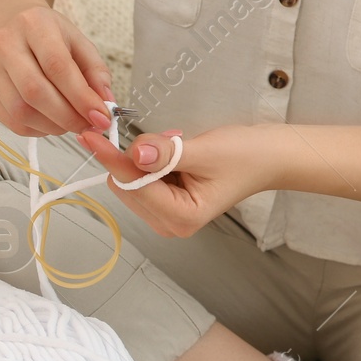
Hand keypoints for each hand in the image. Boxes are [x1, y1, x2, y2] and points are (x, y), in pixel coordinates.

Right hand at [0, 5, 114, 137]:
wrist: (6, 26)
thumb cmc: (44, 35)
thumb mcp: (76, 41)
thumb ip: (95, 71)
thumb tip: (105, 103)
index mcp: (33, 24)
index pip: (57, 66)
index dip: (80, 96)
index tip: (100, 116)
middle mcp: (4, 45)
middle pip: (35, 92)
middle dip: (67, 117)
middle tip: (87, 126)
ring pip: (21, 113)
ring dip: (52, 126)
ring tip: (69, 122)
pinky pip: (12, 123)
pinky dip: (37, 129)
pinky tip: (49, 121)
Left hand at [76, 124, 276, 237]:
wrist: (269, 158)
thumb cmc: (246, 156)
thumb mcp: (205, 150)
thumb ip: (168, 153)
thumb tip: (136, 153)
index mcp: (180, 217)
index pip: (133, 186)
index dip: (113, 158)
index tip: (90, 136)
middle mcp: (169, 224)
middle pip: (125, 187)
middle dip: (136, 158)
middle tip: (169, 140)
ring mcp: (165, 217)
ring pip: (130, 182)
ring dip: (146, 158)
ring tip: (179, 148)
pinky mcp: (164, 205)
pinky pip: (141, 179)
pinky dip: (151, 160)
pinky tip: (177, 153)